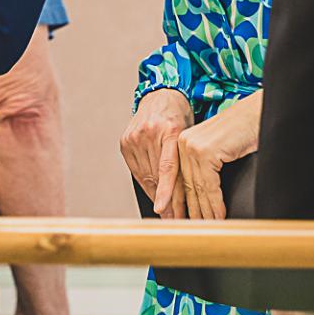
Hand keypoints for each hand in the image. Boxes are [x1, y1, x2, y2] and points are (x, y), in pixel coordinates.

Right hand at [120, 89, 193, 216]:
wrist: (161, 95)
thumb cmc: (179, 117)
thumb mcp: (188, 135)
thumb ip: (185, 160)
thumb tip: (187, 196)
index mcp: (170, 130)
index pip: (167, 166)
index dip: (166, 190)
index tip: (163, 209)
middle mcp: (149, 133)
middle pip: (156, 176)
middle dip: (167, 201)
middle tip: (176, 220)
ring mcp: (135, 137)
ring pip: (145, 176)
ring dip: (156, 195)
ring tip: (167, 212)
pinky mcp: (125, 142)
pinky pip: (136, 171)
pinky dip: (146, 183)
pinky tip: (155, 193)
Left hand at [172, 91, 260, 219]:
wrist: (257, 113)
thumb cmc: (242, 130)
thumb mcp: (217, 148)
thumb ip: (206, 166)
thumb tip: (202, 194)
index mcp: (182, 142)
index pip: (179, 178)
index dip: (179, 201)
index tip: (180, 219)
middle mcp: (184, 143)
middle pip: (186, 186)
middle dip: (190, 210)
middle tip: (192, 230)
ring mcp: (194, 147)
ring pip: (198, 189)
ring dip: (204, 212)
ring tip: (208, 228)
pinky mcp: (207, 152)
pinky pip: (210, 186)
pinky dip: (215, 204)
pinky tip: (219, 216)